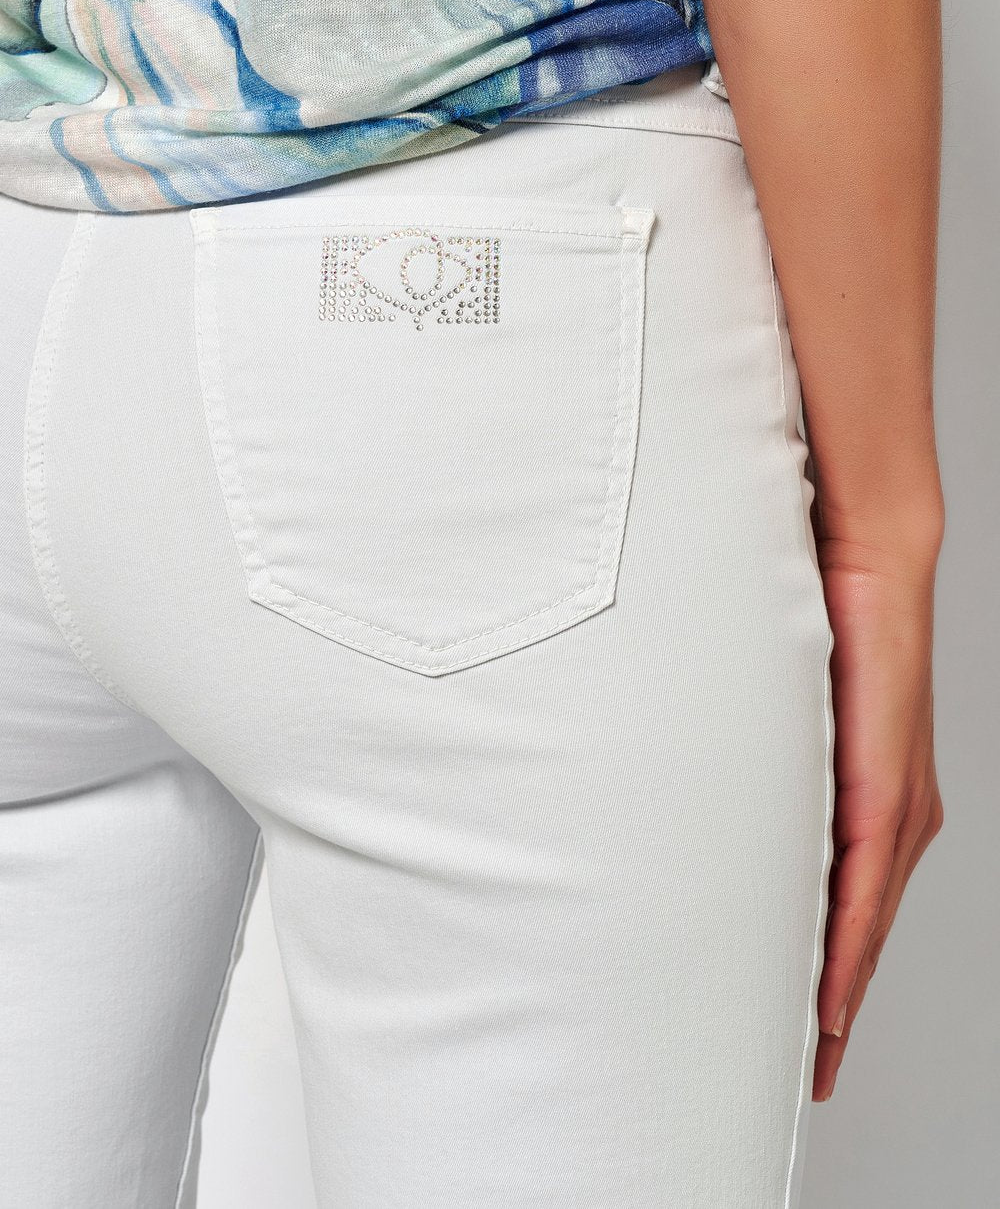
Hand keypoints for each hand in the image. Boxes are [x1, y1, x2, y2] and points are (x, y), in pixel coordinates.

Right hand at [812, 525, 944, 1101]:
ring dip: (837, 995)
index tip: (803, 1037)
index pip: (850, 910)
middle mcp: (898, 816)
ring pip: (867, 929)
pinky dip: (846, 952)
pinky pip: (865, 894)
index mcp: (872, 800)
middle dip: (832, 1012)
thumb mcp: (780, 712)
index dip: (827, 977)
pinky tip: (828, 997)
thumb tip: (705, 792)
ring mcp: (899, 808)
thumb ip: (759, 763)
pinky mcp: (887, 792)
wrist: (864, 559)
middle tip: (800, 1074)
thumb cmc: (819, 622)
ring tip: (808, 1054)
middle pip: (864, 938)